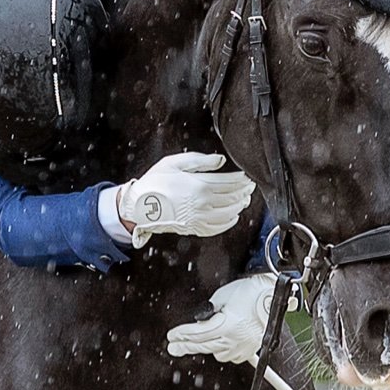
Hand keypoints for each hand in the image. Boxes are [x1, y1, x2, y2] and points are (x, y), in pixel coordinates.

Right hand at [115, 152, 254, 247]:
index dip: (242, 180)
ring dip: (239, 206)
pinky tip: (232, 216)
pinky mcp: (194, 228)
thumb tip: (220, 161)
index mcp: (200, 185)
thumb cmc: (155, 182)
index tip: (247, 177)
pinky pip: (218, 227)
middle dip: (244, 192)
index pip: (230, 182)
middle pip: (233, 198)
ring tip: (243, 200)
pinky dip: (229, 222)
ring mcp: (199, 217)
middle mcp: (203, 203)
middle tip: (249, 187)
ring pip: (229, 213)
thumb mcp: (175, 162)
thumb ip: (201, 161)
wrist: (139, 205)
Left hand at [166, 272, 276, 363]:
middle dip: (186, 346)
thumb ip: (207, 313)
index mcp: (229, 325)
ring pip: (216, 354)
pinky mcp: (250, 349)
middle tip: (174, 347)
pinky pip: (230, 356)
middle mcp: (237, 338)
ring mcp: (244, 346)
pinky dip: (222, 350)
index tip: (172, 336)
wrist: (271, 294)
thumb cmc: (250, 292)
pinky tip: (218, 342)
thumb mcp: (221, 297)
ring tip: (197, 340)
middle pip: (204, 346)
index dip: (183, 335)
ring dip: (206, 346)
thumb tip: (197, 324)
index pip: (198, 333)